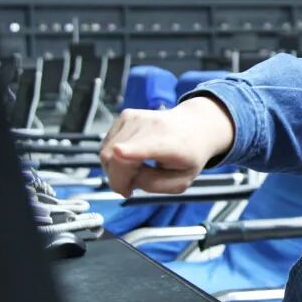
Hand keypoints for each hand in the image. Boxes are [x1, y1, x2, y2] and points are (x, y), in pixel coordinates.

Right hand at [99, 96, 234, 195]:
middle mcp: (149, 125)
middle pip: (114, 157)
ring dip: (116, 169)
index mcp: (168, 143)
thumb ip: (153, 185)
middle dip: (118, 180)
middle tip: (134, 185)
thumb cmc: (189, 156)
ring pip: (106, 153)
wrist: (195, 126)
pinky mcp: (124, 116)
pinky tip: (132, 158)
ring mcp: (134, 118)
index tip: (119, 152)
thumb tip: (126, 179)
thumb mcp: (180, 182)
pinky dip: (114, 158)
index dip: (128, 152)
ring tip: (139, 169)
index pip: (145, 146)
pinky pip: (107, 146)